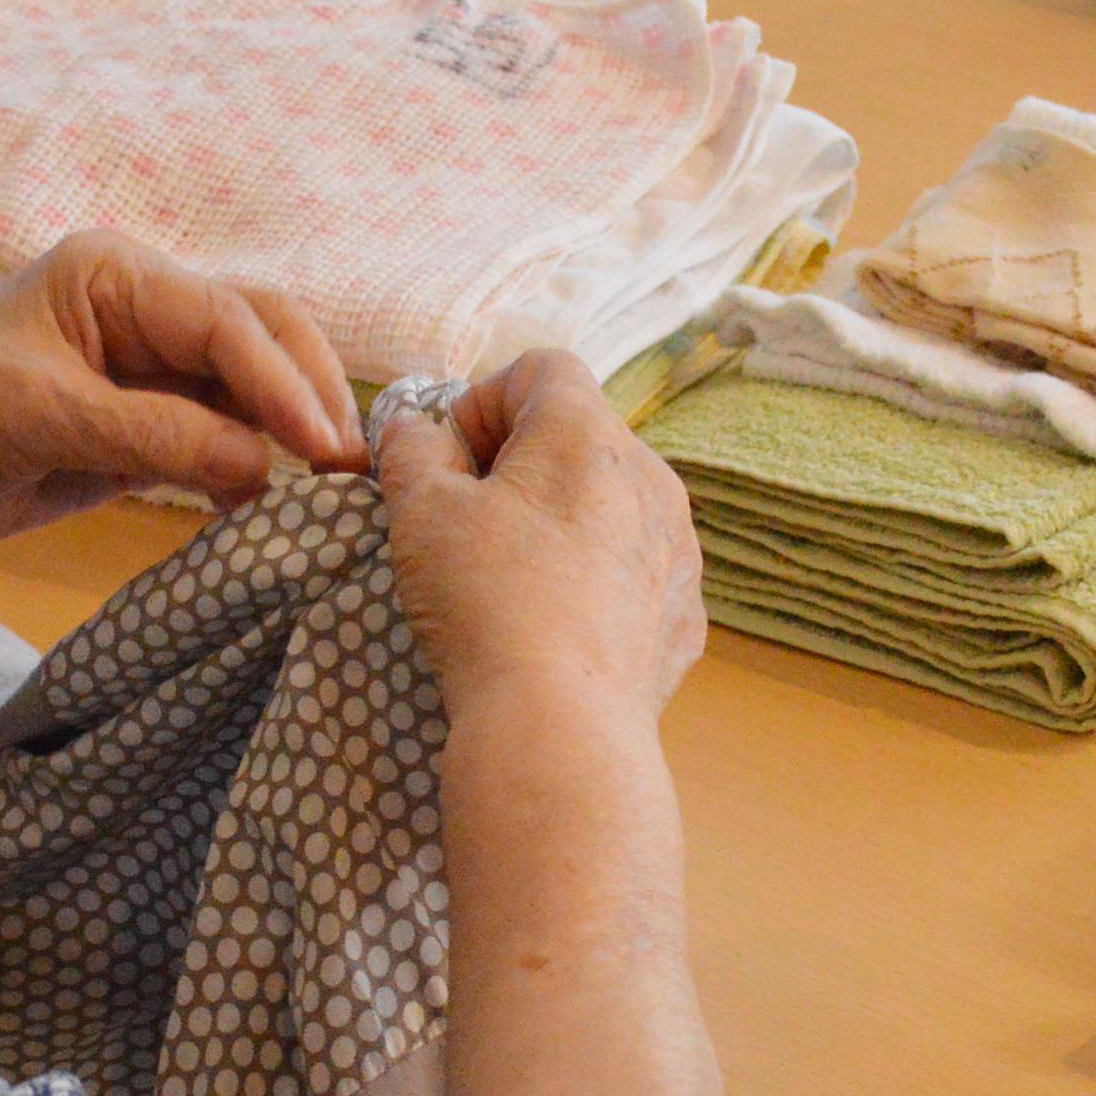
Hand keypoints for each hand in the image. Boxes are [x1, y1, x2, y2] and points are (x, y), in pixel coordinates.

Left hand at [0, 232, 363, 545]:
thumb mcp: (45, 416)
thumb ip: (157, 436)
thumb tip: (265, 469)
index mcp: (117, 274)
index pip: (226, 320)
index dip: (282, 383)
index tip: (323, 447)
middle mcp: (145, 309)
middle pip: (260, 337)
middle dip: (307, 395)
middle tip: (352, 467)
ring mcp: (149, 369)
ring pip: (250, 390)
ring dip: (289, 433)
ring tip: (331, 491)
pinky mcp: (144, 427)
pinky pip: (221, 440)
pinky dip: (252, 470)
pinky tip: (269, 508)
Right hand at [374, 350, 704, 726]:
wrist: (559, 726)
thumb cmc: (486, 603)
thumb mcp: (420, 513)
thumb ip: (411, 450)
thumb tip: (413, 430)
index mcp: (587, 435)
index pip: (542, 368)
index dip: (484, 399)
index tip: (449, 458)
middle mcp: (651, 479)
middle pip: (579, 435)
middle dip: (518, 463)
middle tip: (466, 519)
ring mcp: (677, 549)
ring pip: (612, 505)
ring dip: (560, 520)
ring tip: (509, 578)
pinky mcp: (684, 613)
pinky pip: (634, 570)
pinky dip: (594, 580)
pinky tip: (551, 625)